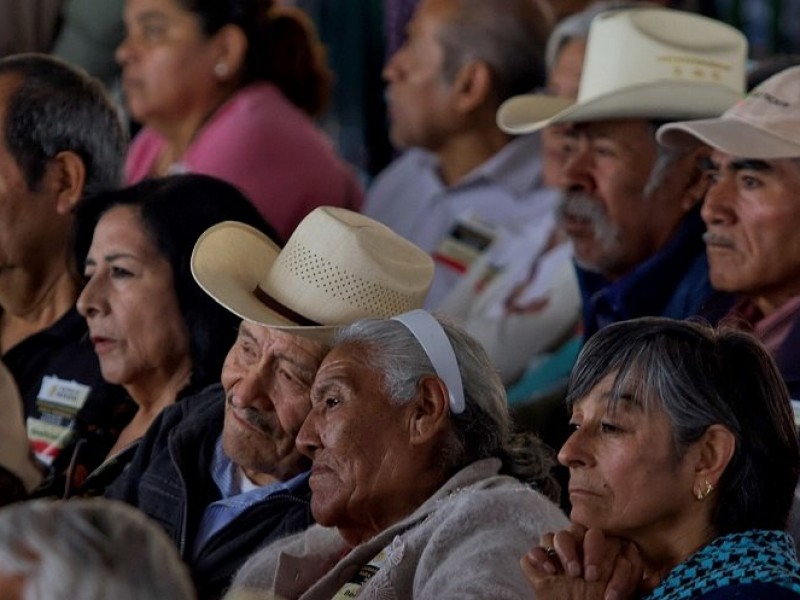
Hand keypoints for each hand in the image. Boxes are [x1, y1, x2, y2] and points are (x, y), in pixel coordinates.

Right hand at [521, 527, 643, 599]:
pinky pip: (531, 554)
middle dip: (580, 549)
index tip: (600, 577)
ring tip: (569, 573)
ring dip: (562, 551)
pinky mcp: (539, 570)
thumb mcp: (626, 595)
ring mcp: (558, 559)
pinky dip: (537, 559)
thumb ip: (637, 582)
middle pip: (575, 530)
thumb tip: (657, 576)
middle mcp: (578, 550)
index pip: (597, 536)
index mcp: (600, 552)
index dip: (598, 552)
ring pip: (554, 536)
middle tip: (587, 575)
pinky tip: (548, 573)